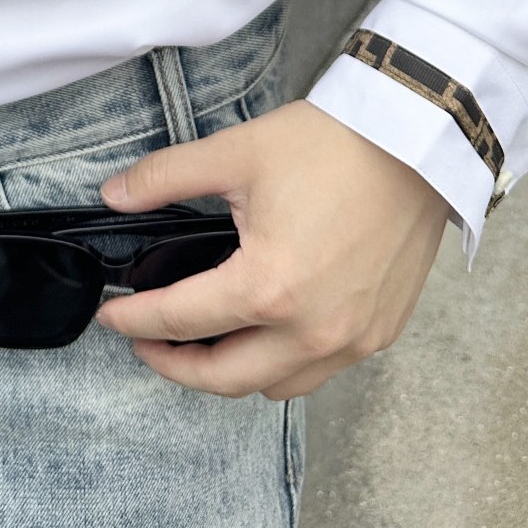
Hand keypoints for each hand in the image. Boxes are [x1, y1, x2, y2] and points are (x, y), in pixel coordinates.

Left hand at [94, 99, 448, 398]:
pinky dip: (282, 365)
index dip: (135, 322)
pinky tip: (265, 332)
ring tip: (204, 340)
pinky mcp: (380, 332)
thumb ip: (165, 178)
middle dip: (174, 366)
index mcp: (268, 288)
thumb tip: (114, 194)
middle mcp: (311, 330)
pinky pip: (318, 372)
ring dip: (230, 373)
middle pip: (224, 379)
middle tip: (147, 343)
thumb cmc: (332, 144)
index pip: (181, 321)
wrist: (416, 141)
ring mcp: (351, 339)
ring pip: (274, 386)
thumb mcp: (236, 152)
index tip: (111, 319)